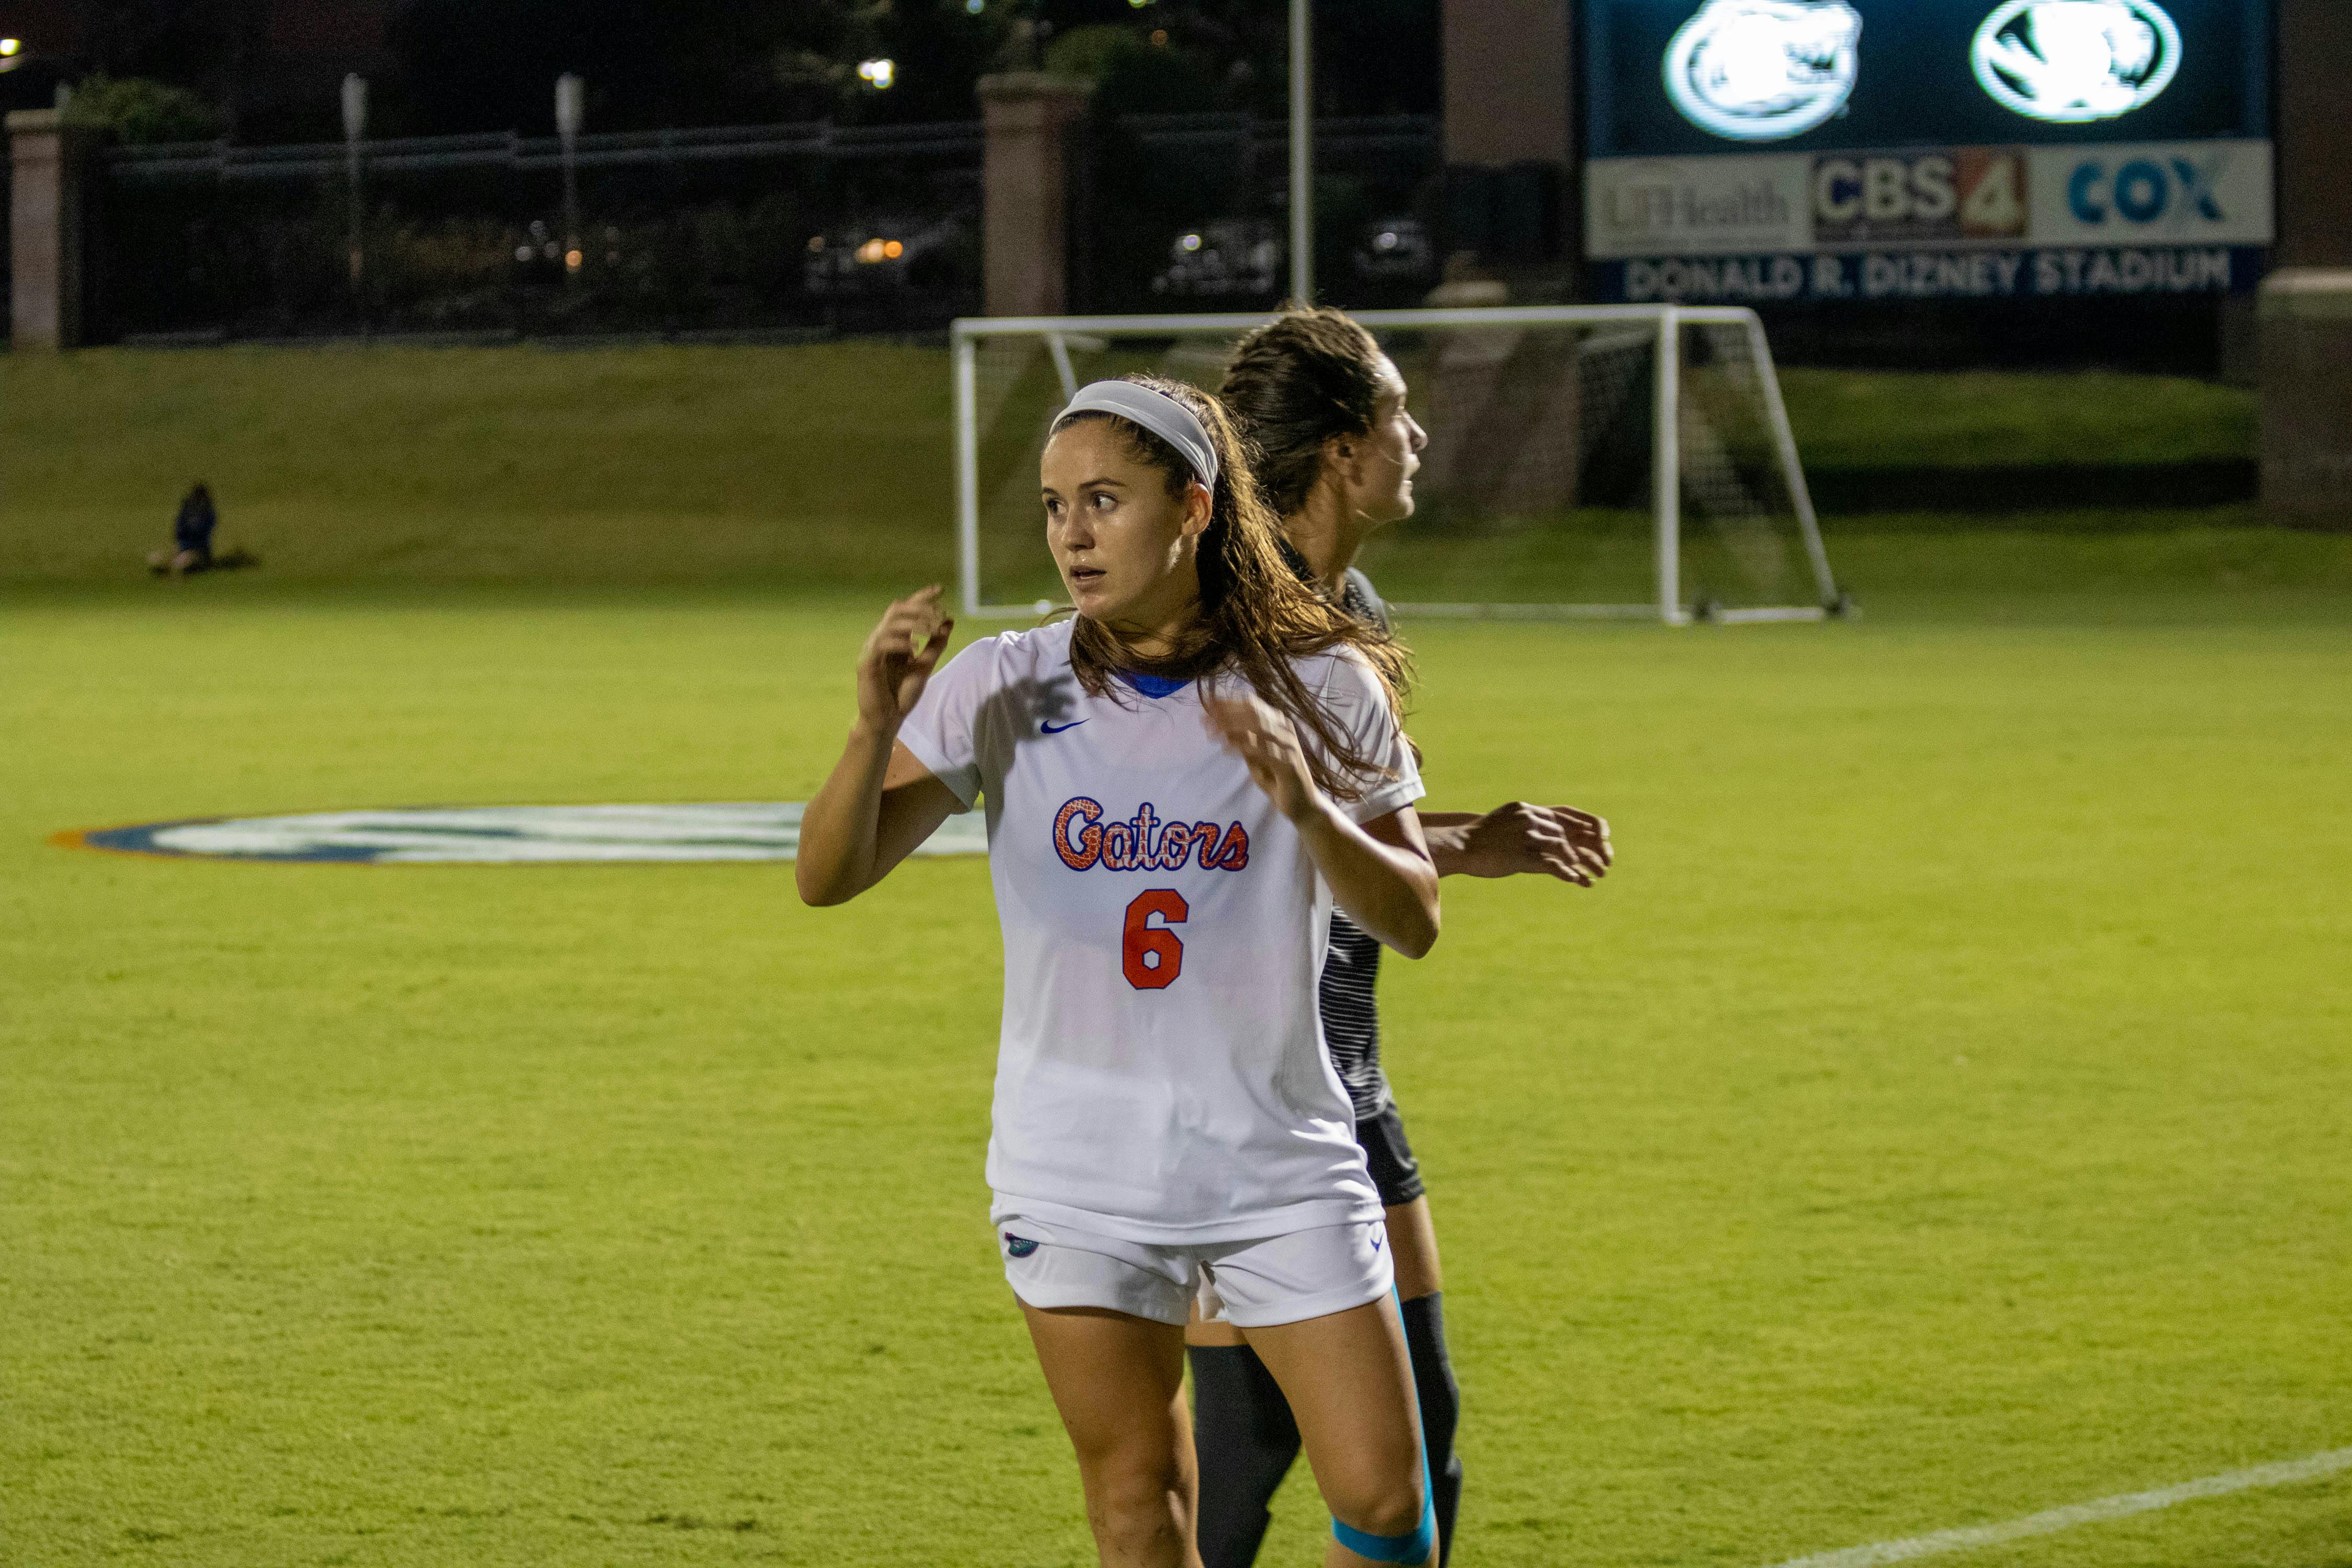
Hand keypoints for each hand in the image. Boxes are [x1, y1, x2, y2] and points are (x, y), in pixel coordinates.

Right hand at [854, 586, 953, 736]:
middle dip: (919, 607)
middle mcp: (881, 639)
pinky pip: (881, 643)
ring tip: (931, 629)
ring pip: (889, 623)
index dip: (922, 597)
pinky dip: (899, 642)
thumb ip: (935, 644)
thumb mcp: (925, 666)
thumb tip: (949, 620)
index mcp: (895, 639)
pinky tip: (914, 646)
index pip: (906, 609)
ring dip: (913, 623)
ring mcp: (872, 650)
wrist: (886, 721)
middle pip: (897, 610)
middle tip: (939, 612)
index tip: (941, 589)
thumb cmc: (901, 695)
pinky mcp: (866, 663)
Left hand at [1201, 688, 1320, 822]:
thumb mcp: (1254, 758)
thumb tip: (1221, 726)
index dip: (1229, 702)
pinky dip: (1242, 747)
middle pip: (1253, 712)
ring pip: (1258, 726)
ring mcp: (1288, 745)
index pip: (1253, 706)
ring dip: (1231, 726)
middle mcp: (1285, 730)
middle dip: (1226, 712)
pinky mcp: (1289, 763)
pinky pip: (1263, 750)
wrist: (1303, 805)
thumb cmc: (1278, 780)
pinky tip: (1225, 749)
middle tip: (1204, 718)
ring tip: (1211, 733)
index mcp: (1278, 725)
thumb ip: (1242, 742)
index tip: (1208, 704)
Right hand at [1447, 802, 1611, 884]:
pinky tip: (1578, 881)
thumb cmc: (1480, 838)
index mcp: (1526, 809)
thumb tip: (1544, 831)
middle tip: (1605, 862)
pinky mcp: (1521, 855)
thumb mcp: (1506, 821)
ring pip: (1563, 847)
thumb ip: (1526, 822)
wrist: (1458, 846)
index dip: (1586, 825)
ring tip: (1595, 876)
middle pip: (1568, 831)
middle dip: (1589, 847)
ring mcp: (1525, 836)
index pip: (1565, 814)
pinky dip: (1567, 873)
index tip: (1602, 836)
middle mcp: (1529, 818)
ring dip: (1581, 863)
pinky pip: (1551, 864)